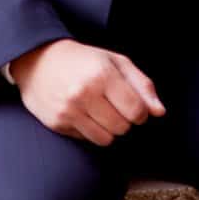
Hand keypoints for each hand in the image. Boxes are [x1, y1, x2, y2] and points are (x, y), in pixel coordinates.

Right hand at [9, 38, 165, 145]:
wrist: (38, 60)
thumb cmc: (83, 60)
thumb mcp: (115, 61)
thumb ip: (142, 85)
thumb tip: (159, 112)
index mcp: (103, 74)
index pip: (136, 110)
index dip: (140, 111)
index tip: (133, 104)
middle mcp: (85, 93)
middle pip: (123, 127)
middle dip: (124, 120)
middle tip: (114, 105)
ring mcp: (69, 110)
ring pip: (106, 139)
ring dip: (109, 129)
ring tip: (101, 111)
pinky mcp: (58, 124)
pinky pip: (87, 140)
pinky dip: (91, 131)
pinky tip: (84, 114)